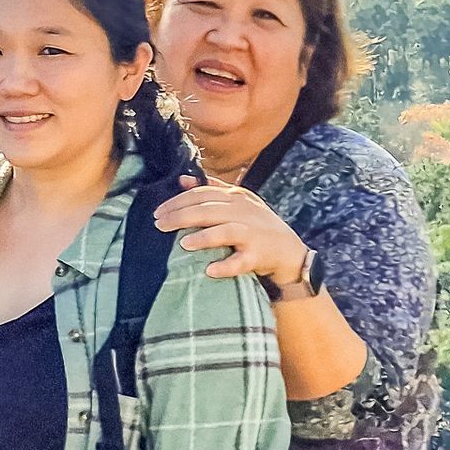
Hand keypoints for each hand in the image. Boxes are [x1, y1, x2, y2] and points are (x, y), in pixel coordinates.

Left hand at [153, 176, 306, 285]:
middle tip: (160, 225)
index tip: (158, 211)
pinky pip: (242, 261)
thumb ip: (212, 189)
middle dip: (181, 217)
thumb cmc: (257, 225)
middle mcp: (245, 213)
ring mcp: (253, 234)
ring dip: (204, 238)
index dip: (177, 201)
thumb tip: (182, 179)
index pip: (202, 195)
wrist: (290, 252)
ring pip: (227, 232)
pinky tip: (209, 270)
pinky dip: (226, 266)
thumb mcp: (239, 202)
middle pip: (209, 211)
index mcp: (237, 198)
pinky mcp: (260, 256)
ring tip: (183, 243)